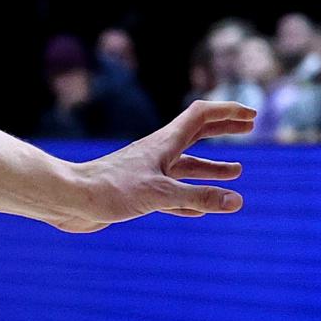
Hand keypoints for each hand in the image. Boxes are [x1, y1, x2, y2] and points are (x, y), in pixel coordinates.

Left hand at [49, 100, 257, 233]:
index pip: (202, 115)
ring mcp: (149, 171)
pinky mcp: (139, 192)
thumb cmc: (110, 191)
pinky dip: (192, 196)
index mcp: (164, 143)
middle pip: (198, 133)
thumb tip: (236, 201)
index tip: (251, 115)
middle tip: (249, 128)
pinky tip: (202, 208)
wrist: (70, 200)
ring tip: (236, 172)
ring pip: (187, 165)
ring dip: (212, 166)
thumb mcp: (160, 194)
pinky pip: (174, 191)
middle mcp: (159, 152)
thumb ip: (198, 196)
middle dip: (224, 130)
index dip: (227, 112)